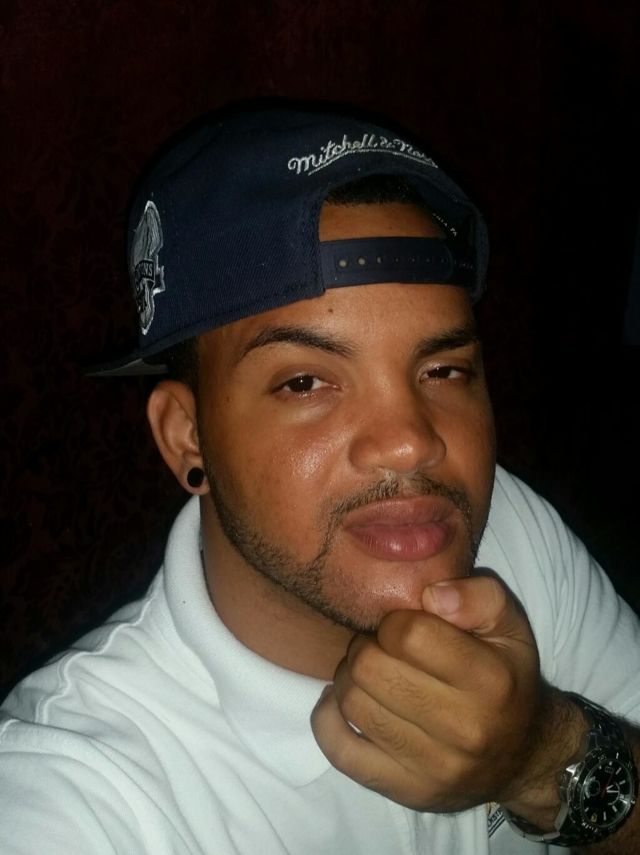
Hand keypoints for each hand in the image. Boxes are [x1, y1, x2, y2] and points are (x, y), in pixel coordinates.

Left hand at [311, 574, 547, 813]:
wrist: (525, 755)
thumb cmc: (508, 677)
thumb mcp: (510, 625)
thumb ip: (477, 596)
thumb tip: (431, 595)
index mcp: (489, 681)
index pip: (408, 634)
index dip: (394, 621)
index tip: (404, 627)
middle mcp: (464, 730)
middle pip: (370, 669)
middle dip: (367, 647)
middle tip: (380, 648)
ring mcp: (434, 768)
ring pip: (353, 704)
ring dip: (349, 678)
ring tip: (368, 673)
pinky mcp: (407, 792)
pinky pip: (341, 752)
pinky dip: (327, 720)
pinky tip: (341, 702)